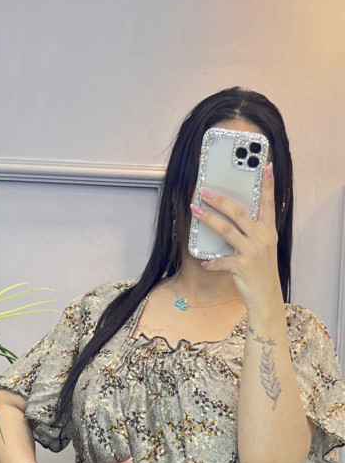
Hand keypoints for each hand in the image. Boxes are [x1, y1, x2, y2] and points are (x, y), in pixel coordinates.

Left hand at [190, 162, 282, 309]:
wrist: (266, 296)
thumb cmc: (260, 270)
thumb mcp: (262, 248)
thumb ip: (251, 233)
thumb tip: (229, 218)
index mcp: (269, 231)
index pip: (269, 203)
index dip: (268, 185)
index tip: (266, 165)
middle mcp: (263, 238)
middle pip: (239, 213)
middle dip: (221, 200)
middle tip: (205, 191)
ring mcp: (253, 252)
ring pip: (227, 230)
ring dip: (208, 219)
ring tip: (194, 209)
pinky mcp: (242, 266)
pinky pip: (220, 261)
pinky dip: (211, 262)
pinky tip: (203, 263)